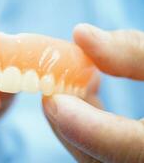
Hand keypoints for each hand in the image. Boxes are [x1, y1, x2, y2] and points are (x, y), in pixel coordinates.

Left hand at [42, 24, 143, 162]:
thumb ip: (131, 51)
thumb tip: (80, 34)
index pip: (127, 148)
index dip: (87, 128)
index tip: (53, 100)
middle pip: (100, 158)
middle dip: (68, 121)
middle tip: (54, 84)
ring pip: (96, 159)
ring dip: (75, 124)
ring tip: (77, 86)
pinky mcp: (130, 159)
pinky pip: (102, 156)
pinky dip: (87, 131)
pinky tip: (89, 102)